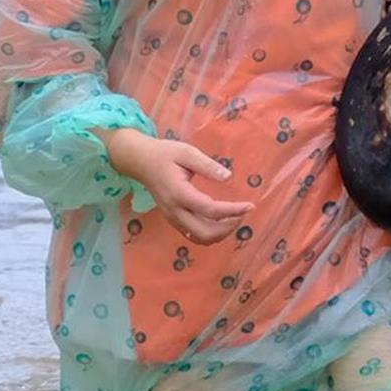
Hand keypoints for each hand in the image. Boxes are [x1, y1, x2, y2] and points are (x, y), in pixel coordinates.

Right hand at [101, 128, 256, 243]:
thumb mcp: (186, 152)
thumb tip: (228, 177)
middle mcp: (175, 211)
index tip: (250, 206)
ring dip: (220, 233)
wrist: (140, 162)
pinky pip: (193, 234)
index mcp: (179, 193)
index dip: (233, 211)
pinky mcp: (173, 219)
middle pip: (205, 233)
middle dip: (228, 227)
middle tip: (243, 213)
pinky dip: (211, 233)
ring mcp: (172, 218)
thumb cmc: (164, 154)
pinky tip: (221, 221)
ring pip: (199, 237)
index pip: (210, 210)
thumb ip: (207, 165)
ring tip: (235, 217)